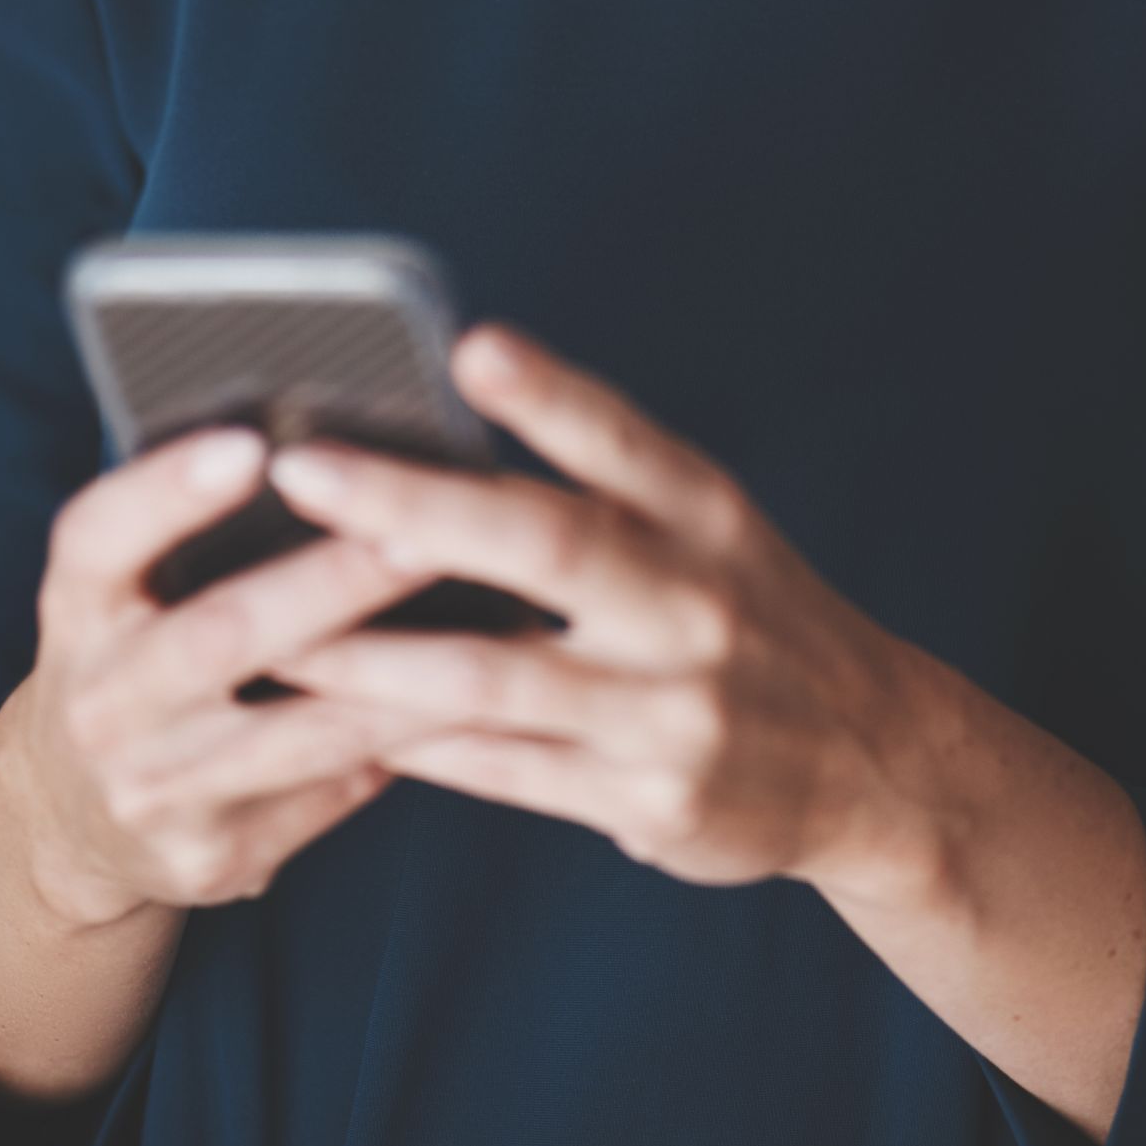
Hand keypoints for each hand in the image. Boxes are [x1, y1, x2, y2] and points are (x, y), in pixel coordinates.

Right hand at [0, 428, 438, 928]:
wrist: (73, 819)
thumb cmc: (139, 644)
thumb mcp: (125, 584)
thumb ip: (194, 523)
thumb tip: (346, 440)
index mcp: (77, 605)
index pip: (102, 536)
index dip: (171, 492)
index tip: (254, 444)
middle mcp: (101, 702)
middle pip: (219, 638)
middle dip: (330, 585)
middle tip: (422, 532)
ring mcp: (154, 791)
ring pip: (299, 733)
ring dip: (402, 677)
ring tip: (494, 623)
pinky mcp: (214, 857)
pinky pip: (334, 791)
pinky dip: (413, 742)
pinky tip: (485, 696)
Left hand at [265, 327, 938, 895]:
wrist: (870, 760)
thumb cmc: (751, 611)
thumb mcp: (710, 526)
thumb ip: (605, 479)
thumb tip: (452, 414)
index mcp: (705, 511)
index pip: (622, 437)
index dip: (549, 391)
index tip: (471, 345)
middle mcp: (691, 601)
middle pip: (545, 544)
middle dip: (415, 505)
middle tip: (306, 471)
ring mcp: (670, 708)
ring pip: (497, 677)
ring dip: (376, 655)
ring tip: (276, 633)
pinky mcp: (646, 800)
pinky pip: (506, 771)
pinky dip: (418, 746)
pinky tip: (343, 722)